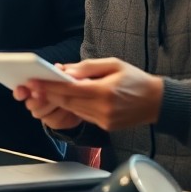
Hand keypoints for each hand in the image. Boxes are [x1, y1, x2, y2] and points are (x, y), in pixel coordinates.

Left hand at [18, 58, 162, 131]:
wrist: (158, 102)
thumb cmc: (136, 79)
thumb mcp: (114, 65)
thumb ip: (88, 67)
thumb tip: (65, 71)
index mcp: (105, 91)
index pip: (70, 90)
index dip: (50, 86)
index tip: (34, 82)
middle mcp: (103, 109)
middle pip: (67, 102)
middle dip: (48, 94)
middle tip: (32, 87)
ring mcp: (104, 120)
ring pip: (73, 110)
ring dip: (58, 101)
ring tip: (43, 92)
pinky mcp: (105, 126)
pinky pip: (83, 116)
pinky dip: (72, 107)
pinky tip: (64, 100)